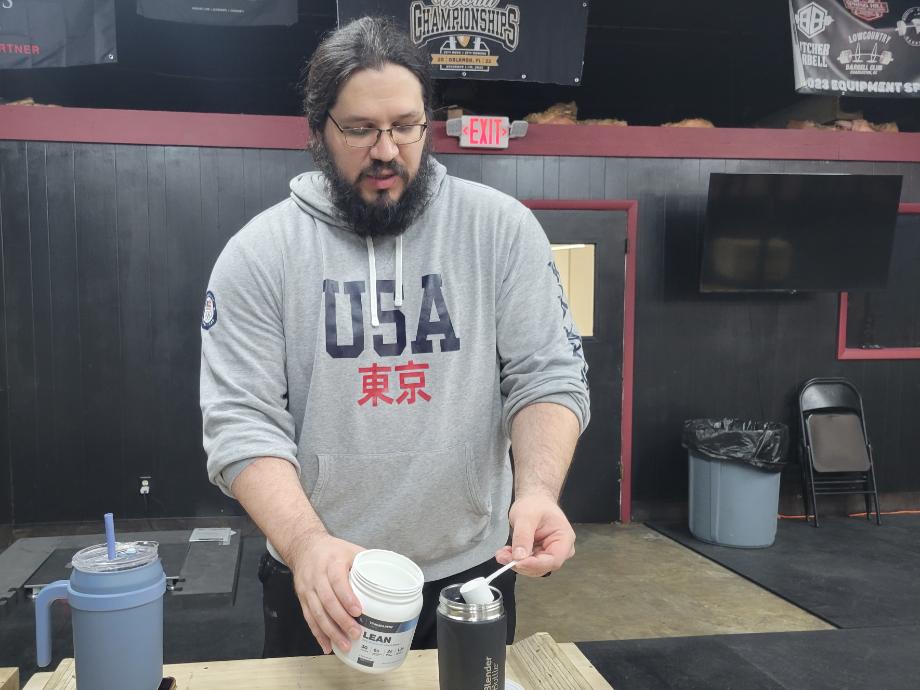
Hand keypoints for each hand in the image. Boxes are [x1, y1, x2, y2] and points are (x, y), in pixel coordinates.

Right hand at [287, 532, 364, 653]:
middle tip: (356, 633)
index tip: (358, 611)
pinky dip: (318, 634)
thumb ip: (368, 562)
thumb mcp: (350, 549)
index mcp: (332, 562)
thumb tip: (391, 576)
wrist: (304, 547)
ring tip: (344, 645)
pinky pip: (309, 618)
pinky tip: (327, 646)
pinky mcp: (302, 598)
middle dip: (341, 620)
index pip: (337, 581)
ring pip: (317, 613)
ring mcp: (307, 588)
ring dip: (330, 631)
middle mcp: (317, 576)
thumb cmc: (333, 550)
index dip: (347, 597)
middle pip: (327, 601)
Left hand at [494, 493, 575, 576]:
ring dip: (516, 562)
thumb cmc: (535, 504)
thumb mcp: (526, 516)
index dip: (535, 564)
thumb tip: (519, 557)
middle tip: (503, 557)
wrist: (534, 500)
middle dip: (521, 564)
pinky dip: (515, 560)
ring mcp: (550, 553)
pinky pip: (527, 563)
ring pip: (533, 567)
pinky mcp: (539, 555)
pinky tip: (505, 553)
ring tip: (502, 553)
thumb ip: (523, 537)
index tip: (517, 562)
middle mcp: (560, 550)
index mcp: (564, 538)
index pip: (553, 560)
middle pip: (542, 566)